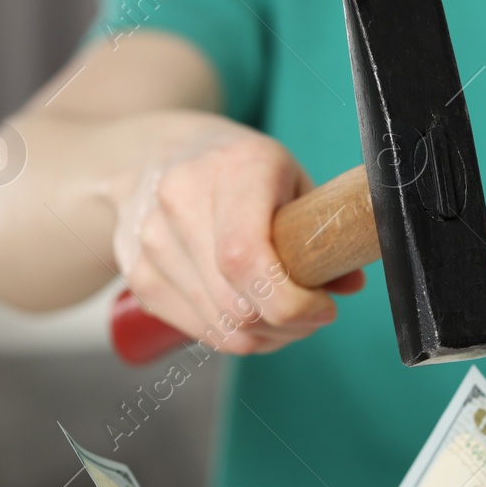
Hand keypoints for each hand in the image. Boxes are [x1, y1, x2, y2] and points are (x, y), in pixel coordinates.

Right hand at [111, 114, 364, 354]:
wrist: (157, 150)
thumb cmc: (240, 168)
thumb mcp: (291, 178)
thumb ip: (323, 230)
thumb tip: (349, 283)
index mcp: (233, 168)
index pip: (246, 258)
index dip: (290, 302)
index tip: (323, 308)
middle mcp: (181, 199)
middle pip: (237, 304)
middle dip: (289, 325)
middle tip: (312, 314)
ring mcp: (150, 238)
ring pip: (221, 326)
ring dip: (265, 336)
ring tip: (283, 312)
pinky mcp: (136, 272)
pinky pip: (198, 330)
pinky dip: (234, 336)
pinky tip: (250, 315)